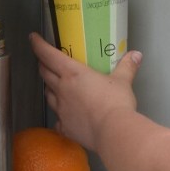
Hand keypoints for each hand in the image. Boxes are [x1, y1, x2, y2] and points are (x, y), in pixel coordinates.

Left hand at [30, 30, 142, 151]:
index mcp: (72, 73)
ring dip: (49, 87)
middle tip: (45, 60)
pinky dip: (60, 115)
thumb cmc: (115, 102)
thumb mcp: (123, 81)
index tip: (33, 38)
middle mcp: (62, 89)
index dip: (38, 45)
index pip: (48, 55)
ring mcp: (61, 109)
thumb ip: (127, 66)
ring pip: (48, 94)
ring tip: (55, 85)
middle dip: (42, 64)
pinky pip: (58, 119)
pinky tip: (66, 116)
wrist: (113, 132)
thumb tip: (136, 55)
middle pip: (45, 73)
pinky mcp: (64, 127)